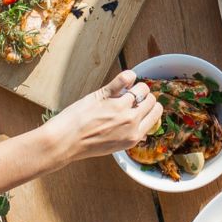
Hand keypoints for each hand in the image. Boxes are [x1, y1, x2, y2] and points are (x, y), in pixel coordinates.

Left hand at [40, 70, 162, 161]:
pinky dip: (128, 75)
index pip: (156, 114)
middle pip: (151, 100)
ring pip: (141, 88)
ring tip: (127, 88)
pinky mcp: (105, 95)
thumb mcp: (114, 146)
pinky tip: (127, 77)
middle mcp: (130, 121)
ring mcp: (119, 107)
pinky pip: (125, 79)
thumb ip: (129, 136)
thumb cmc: (85, 145)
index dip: (152, 107)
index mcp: (134, 136)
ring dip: (137, 86)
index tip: (145, 104)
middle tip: (134, 96)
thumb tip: (142, 130)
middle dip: (145, 96)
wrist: (65, 141)